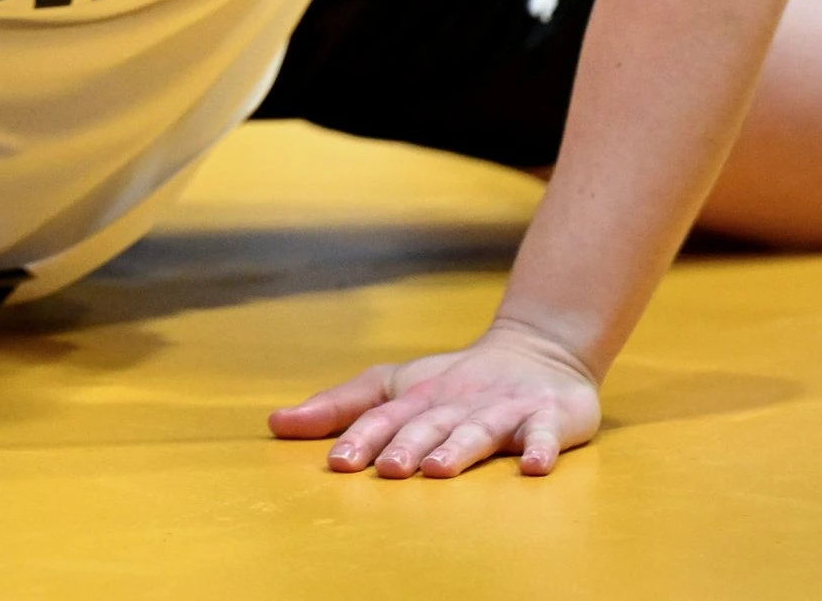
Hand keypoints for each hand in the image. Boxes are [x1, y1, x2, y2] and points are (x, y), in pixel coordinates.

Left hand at [269, 319, 601, 477]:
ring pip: (478, 430)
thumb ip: (339, 408)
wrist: (538, 350)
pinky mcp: (548, 416)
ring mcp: (502, 409)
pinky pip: (546, 434)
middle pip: (429, 424)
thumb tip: (274, 424)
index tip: (337, 463)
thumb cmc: (452, 381)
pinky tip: (534, 467)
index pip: (384, 417)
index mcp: (417, 398)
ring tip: (439, 470)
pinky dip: (543, 448)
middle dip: (407, 445)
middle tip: (388, 469)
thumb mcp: (395, 387)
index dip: (361, 437)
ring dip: (459, 448)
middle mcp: (456, 403)